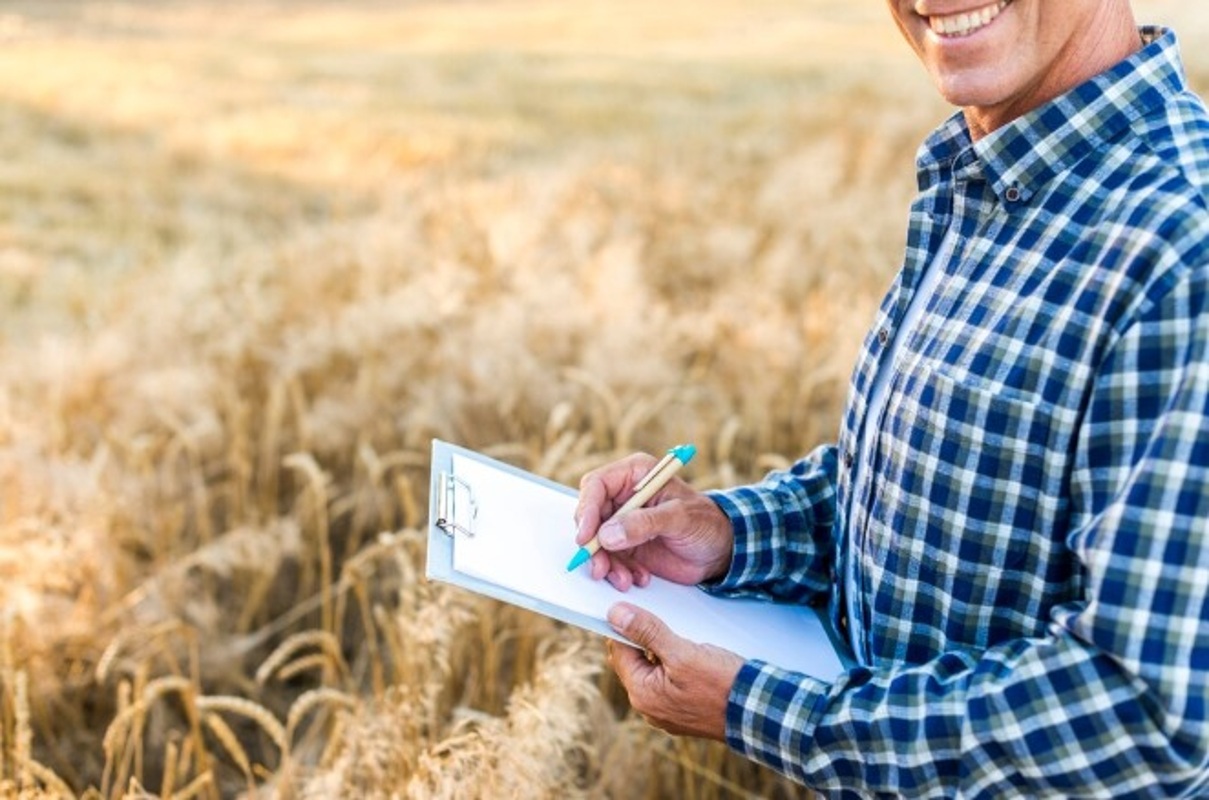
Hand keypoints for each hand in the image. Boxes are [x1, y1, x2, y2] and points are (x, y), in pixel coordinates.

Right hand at [574, 452, 733, 590]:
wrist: (720, 549)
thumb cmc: (706, 523)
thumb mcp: (680, 518)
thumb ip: (645, 523)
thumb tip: (608, 534)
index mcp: (635, 475)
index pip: (596, 486)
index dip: (586, 510)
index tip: (586, 536)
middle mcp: (624, 497)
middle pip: (590, 517)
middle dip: (593, 545)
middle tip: (600, 567)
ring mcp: (622, 523)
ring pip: (596, 542)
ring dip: (606, 564)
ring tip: (625, 579)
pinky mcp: (625, 546)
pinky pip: (609, 560)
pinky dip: (618, 573)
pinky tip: (638, 578)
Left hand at [606, 602, 743, 740]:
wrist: (758, 712)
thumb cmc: (722, 684)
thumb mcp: (682, 652)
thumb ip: (647, 632)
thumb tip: (615, 614)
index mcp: (642, 694)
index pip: (619, 651)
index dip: (625, 626)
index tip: (635, 606)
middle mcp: (649, 708)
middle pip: (635, 661)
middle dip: (645, 639)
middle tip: (665, 621)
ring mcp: (666, 712)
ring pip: (653, 670)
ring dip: (662, 651)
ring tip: (683, 637)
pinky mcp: (683, 711)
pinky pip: (669, 682)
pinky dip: (675, 666)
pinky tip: (692, 655)